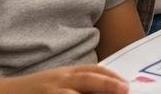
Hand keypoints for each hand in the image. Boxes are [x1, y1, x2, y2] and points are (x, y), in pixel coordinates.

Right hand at [0, 65, 127, 93]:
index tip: (126, 84)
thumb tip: (109, 88)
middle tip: (125, 90)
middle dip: (107, 84)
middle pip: (87, 79)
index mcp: (66, 74)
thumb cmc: (34, 91)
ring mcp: (48, 93)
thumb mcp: (57, 82)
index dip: (111, 76)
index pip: (92, 70)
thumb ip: (77, 84)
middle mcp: (58, 81)